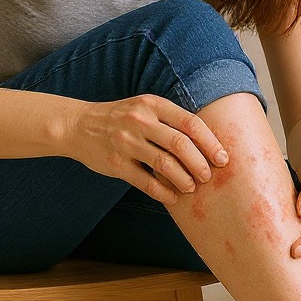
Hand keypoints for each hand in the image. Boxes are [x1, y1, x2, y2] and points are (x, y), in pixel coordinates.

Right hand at [67, 95, 227, 204]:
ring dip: (184, 180)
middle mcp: (139, 121)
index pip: (190, 123)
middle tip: (208, 176)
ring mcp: (125, 142)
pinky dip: (163, 192)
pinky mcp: (115, 164)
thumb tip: (208, 141)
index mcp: (152, 104)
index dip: (210, 142)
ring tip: (191, 188)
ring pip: (164, 164)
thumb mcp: (145, 107)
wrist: (79, 125)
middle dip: (199, 164)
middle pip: (180, 144)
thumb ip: (171, 119)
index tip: (222, 158)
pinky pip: (145, 182)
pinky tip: (172, 197)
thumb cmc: (121, 118)